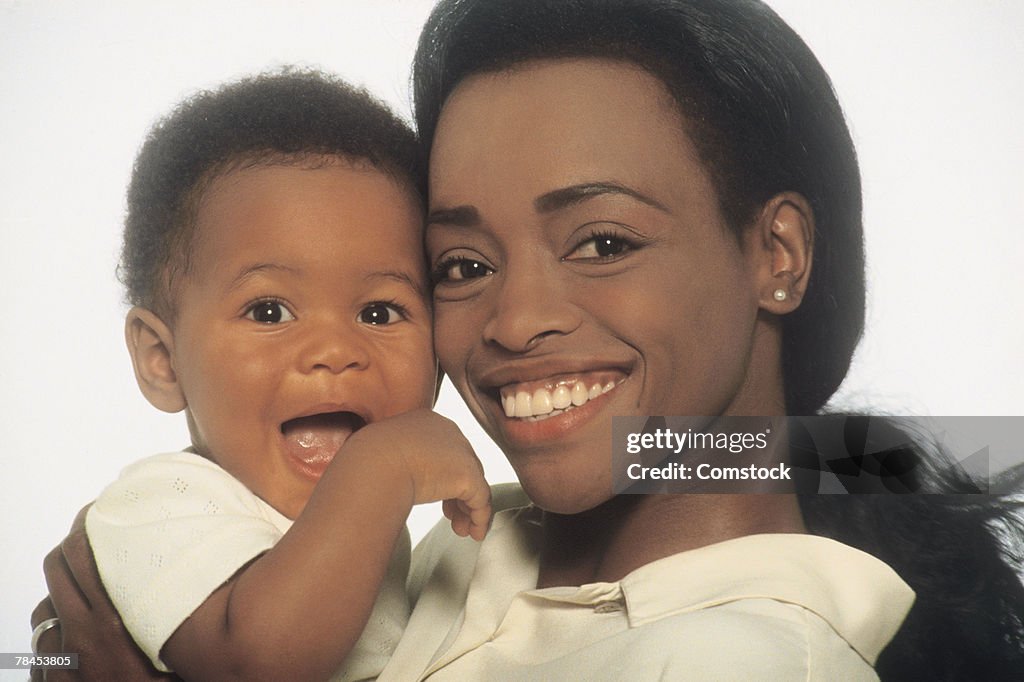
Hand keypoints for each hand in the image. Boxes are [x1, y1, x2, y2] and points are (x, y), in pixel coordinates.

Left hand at [31, 505, 176, 680]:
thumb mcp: (179, 657)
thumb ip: (184, 626)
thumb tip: (206, 597)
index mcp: (111, 622)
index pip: (84, 556)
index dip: (85, 527)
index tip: (99, 511)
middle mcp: (79, 634)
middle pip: (56, 570)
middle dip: (68, 547)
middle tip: (89, 533)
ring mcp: (59, 658)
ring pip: (44, 606)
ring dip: (59, 592)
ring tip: (83, 586)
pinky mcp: (50, 677)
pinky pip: (41, 643)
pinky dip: (53, 630)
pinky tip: (71, 633)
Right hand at [345, 408, 491, 539]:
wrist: (373, 465)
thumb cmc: (367, 460)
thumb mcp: (382, 453)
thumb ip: (397, 460)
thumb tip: (394, 476)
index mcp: (427, 422)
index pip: (444, 451)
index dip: (443, 476)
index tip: (437, 497)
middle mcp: (449, 432)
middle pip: (462, 467)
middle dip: (457, 494)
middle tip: (451, 516)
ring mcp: (461, 453)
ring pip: (474, 484)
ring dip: (467, 509)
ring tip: (461, 529)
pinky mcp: (468, 475)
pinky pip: (481, 500)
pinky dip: (479, 518)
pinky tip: (473, 533)